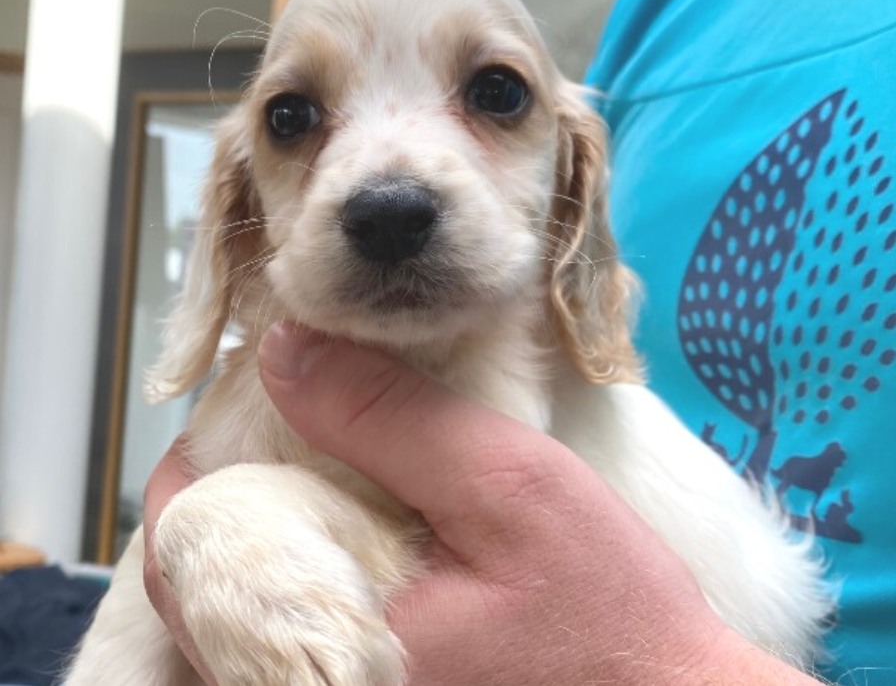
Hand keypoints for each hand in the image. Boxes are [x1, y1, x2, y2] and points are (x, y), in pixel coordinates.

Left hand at [144, 324, 821, 684]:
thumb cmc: (607, 609)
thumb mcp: (505, 487)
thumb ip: (391, 419)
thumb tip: (285, 348)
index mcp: (326, 652)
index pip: (184, 560)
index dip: (198, 465)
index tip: (244, 403)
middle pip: (206, 588)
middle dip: (237, 492)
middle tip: (295, 425)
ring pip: (250, 616)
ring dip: (276, 529)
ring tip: (333, 465)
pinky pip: (306, 636)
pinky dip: (316, 568)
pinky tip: (367, 524)